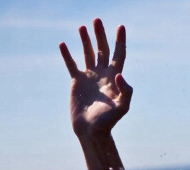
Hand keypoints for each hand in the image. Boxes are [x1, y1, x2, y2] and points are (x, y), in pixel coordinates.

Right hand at [59, 18, 131, 136]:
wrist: (91, 130)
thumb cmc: (108, 121)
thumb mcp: (122, 107)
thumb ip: (126, 91)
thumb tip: (120, 74)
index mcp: (115, 78)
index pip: (119, 54)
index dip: (120, 41)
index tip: (121, 27)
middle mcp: (103, 75)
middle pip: (103, 50)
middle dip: (100, 35)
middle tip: (97, 20)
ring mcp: (90, 77)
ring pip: (88, 54)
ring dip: (86, 41)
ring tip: (83, 27)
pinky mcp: (77, 82)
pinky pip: (71, 65)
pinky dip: (67, 55)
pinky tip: (63, 44)